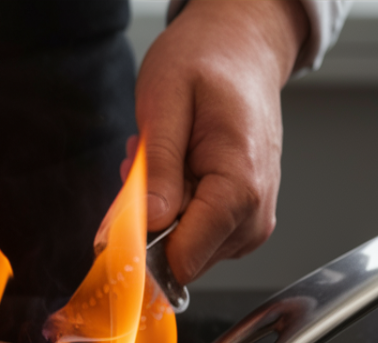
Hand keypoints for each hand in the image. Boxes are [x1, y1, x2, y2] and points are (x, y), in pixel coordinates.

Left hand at [128, 0, 308, 283]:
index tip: (123, 207)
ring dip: (160, 211)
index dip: (140, 243)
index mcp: (239, 187)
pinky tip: (176, 168)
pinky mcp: (242, 221)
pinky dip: (174, 208)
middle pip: (179, 257)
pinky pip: (193, 235)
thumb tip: (148, 225)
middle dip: (149, 220)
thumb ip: (158, 168)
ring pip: (182, 248)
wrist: (242, 49)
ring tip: (165, 159)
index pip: (182, 259)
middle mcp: (254, 214)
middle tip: (148, 165)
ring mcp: (252, 221)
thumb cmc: (207, 64)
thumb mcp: (165, 103)